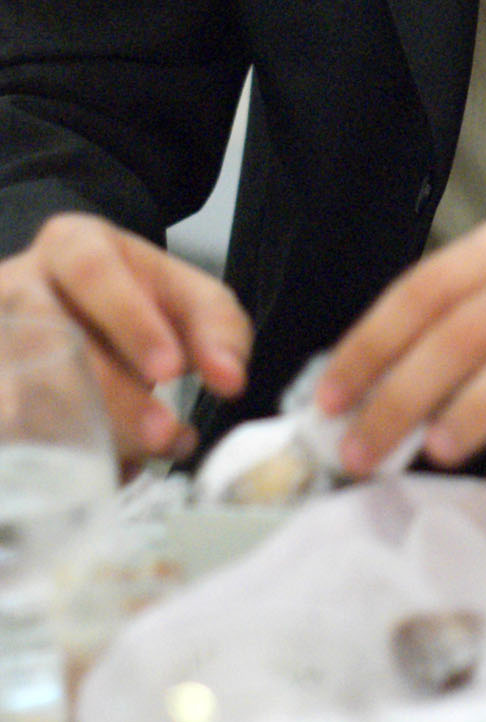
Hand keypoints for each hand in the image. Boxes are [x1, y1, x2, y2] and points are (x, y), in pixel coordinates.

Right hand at [0, 215, 250, 464]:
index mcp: (70, 245)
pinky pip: (11, 434)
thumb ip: (217, 329)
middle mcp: (16, 286)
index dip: (129, 321)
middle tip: (160, 435)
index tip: (171, 369)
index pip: (93, 271)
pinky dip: (53, 463)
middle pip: (50, 341)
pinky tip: (96, 476)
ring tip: (135, 461)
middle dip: (110, 395)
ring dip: (82, 437)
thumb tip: (228, 378)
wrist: (75, 312)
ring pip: (20, 395)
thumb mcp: (185, 297)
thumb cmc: (134, 301)